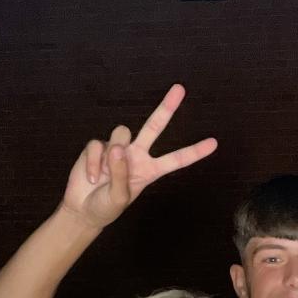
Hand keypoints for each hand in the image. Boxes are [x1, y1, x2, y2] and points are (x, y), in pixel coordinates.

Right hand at [61, 84, 217, 229]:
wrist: (83, 209)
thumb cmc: (106, 207)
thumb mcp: (119, 197)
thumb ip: (122, 174)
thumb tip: (118, 147)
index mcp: (150, 170)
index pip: (176, 160)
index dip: (194, 152)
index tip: (214, 143)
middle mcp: (136, 155)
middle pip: (154, 127)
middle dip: (167, 108)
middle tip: (180, 88)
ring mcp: (117, 149)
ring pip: (122, 133)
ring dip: (113, 154)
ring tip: (105, 175)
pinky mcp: (98, 147)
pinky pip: (98, 146)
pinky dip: (94, 163)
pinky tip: (92, 177)